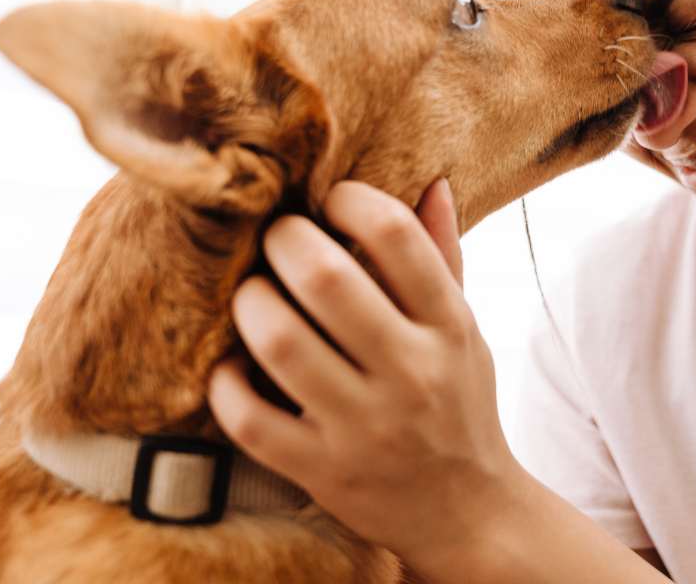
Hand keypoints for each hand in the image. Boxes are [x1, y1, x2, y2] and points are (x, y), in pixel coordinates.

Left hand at [207, 179, 525, 569]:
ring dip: (250, 303)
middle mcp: (411, 373)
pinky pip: (249, 418)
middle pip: (326, 277)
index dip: (349, 200)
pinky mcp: (322, 472)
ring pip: (280, 341)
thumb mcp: (464, 331)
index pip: (396, 235)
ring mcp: (364, 427)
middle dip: (283, 240)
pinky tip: (234, 366)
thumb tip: (432, 182)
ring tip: (252, 295)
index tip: (329, 201)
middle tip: (274, 239)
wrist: (469, 513)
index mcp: (448, 327)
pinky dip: (227, 384)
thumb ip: (443, 258)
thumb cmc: (457, 404)